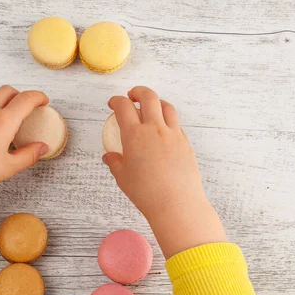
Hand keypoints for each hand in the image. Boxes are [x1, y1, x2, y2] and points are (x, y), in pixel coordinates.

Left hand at [0, 85, 48, 212]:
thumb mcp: (8, 167)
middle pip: (8, 90)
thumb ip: (29, 155)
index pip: (26, 99)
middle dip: (21, 95)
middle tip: (26, 108)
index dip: (38, 97)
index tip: (43, 101)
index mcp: (4, 120)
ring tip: (6, 115)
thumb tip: (41, 147)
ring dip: (2, 99)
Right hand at [104, 86, 225, 257]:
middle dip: (138, 91)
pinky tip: (163, 131)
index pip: (123, 107)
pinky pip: (176, 124)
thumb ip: (115, 162)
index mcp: (135, 135)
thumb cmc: (146, 193)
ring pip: (167, 107)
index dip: (116, 100)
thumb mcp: (123, 178)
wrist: (176, 203)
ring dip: (157, 102)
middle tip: (132, 95)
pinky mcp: (185, 143)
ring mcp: (173, 134)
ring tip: (151, 108)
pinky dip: (168, 121)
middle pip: (149, 97)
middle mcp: (155, 129)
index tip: (112, 103)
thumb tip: (109, 156)